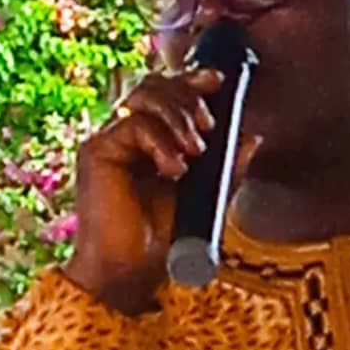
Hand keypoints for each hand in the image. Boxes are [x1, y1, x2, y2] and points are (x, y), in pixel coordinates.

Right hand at [63, 68, 257, 314]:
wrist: (130, 272)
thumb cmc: (162, 237)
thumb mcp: (206, 194)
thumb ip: (227, 166)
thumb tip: (253, 137)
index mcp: (149, 136)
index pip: (167, 89)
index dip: (191, 78)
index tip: (218, 80)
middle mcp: (126, 132)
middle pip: (155, 84)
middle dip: (188, 96)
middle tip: (208, 126)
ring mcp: (110, 139)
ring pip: (144, 94)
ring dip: (177, 115)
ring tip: (194, 149)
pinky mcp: (96, 151)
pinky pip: (133, 123)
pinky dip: (161, 141)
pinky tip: (173, 169)